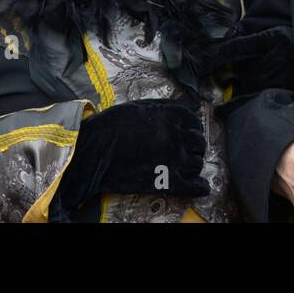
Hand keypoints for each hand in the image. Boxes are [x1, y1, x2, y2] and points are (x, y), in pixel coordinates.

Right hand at [53, 98, 207, 220]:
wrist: (93, 151)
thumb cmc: (112, 125)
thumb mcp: (141, 106)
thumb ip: (168, 106)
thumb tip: (193, 106)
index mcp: (170, 116)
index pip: (195, 121)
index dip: (193, 128)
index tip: (188, 132)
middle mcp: (176, 136)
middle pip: (199, 143)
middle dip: (194, 146)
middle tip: (185, 150)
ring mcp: (173, 159)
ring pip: (197, 163)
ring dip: (193, 164)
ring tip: (183, 166)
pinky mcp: (166, 182)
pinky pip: (194, 186)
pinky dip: (200, 187)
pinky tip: (199, 186)